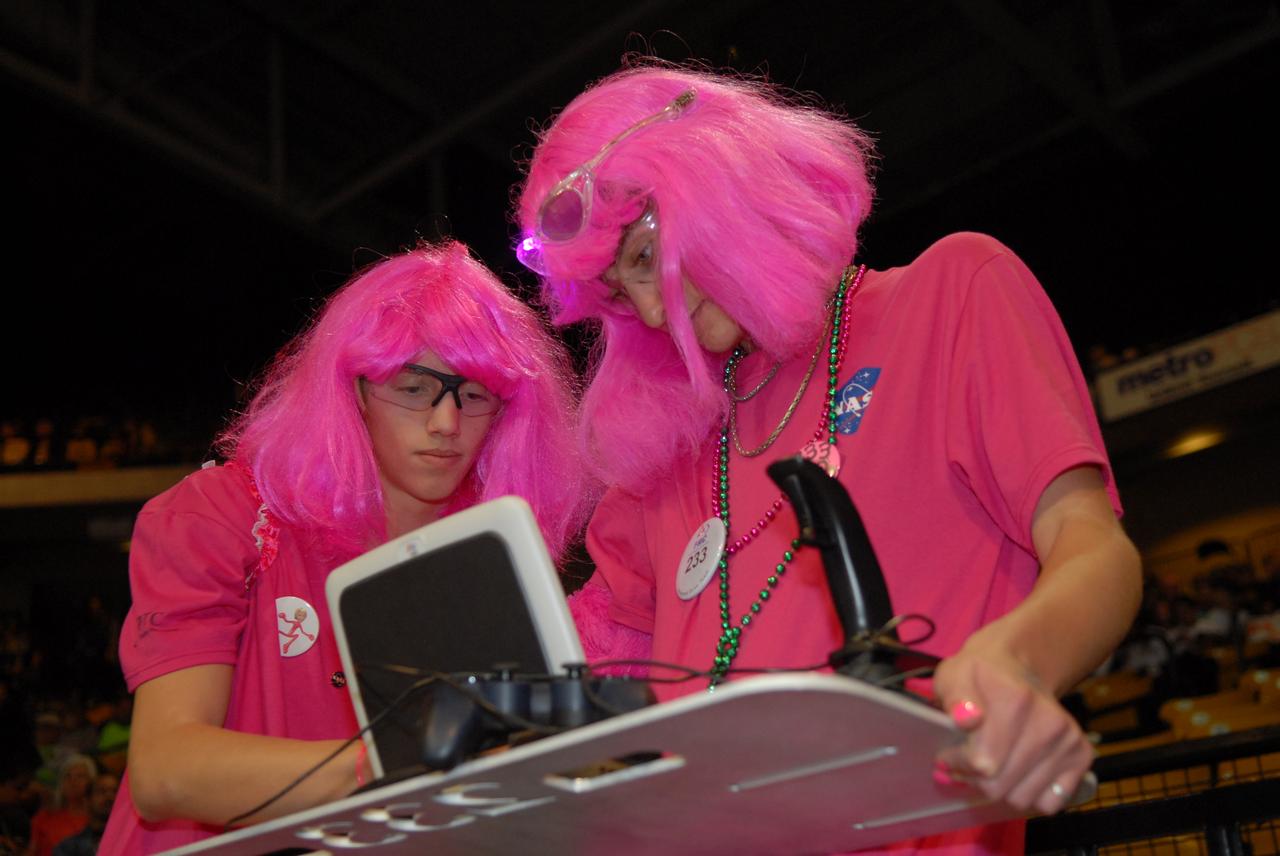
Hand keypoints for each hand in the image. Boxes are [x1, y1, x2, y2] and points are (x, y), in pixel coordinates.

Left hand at [931, 645, 1093, 815]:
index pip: (982, 762)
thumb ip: (954, 697)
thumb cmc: (981, 678)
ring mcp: (1068, 741)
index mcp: (1016, 701)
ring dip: (1002, 788)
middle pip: (999, 786)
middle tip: (970, 761)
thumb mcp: (955, 675)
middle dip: (976, 779)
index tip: (950, 753)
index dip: (958, 763)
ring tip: (995, 763)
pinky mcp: (1082, 756)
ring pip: (1022, 799)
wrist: (1019, 669)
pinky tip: (1020, 771)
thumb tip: (967, 720)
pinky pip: (1049, 803)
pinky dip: (1031, 795)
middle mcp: (1049, 723)